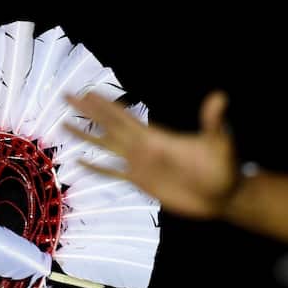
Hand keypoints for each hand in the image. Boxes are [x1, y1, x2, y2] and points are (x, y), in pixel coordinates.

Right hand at [64, 90, 239, 218]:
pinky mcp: (140, 182)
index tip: (87, 92)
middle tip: (67, 96)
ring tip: (65, 124)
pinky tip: (81, 162)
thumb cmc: (222, 167)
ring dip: (86, 135)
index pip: (124, 117)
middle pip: (108, 125)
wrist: (221, 195)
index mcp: (155, 136)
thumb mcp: (219, 142)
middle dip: (88, 111)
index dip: (105, 105)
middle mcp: (142, 147)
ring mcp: (139, 164)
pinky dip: (96, 167)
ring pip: (106, 146)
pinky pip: (112, 173)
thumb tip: (219, 98)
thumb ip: (213, 121)